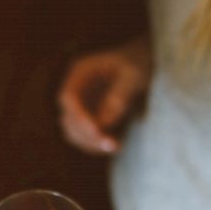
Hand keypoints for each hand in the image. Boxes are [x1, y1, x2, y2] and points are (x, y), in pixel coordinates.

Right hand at [57, 36, 151, 155]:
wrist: (142, 63)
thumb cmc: (138, 62)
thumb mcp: (134, 74)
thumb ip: (120, 94)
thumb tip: (104, 122)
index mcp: (81, 72)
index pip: (68, 97)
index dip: (79, 116)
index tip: (96, 131)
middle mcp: (76, 90)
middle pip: (68, 119)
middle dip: (87, 135)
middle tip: (111, 144)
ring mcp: (81, 106)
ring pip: (74, 133)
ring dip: (91, 144)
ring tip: (115, 146)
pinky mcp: (90, 119)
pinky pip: (86, 138)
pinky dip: (98, 145)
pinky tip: (118, 144)